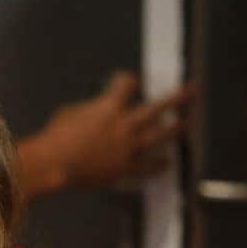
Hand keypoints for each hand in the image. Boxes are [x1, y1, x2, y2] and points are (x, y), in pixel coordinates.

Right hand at [18, 72, 192, 198]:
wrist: (53, 163)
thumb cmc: (56, 137)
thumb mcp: (70, 111)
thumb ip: (89, 109)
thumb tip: (93, 111)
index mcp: (109, 106)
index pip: (127, 83)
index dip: (127, 79)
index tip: (128, 81)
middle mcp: (125, 124)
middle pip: (159, 107)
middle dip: (178, 97)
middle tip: (192, 91)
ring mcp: (128, 147)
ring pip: (161, 135)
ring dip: (178, 128)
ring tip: (190, 122)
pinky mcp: (125, 168)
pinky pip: (149, 167)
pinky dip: (160, 165)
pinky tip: (167, 162)